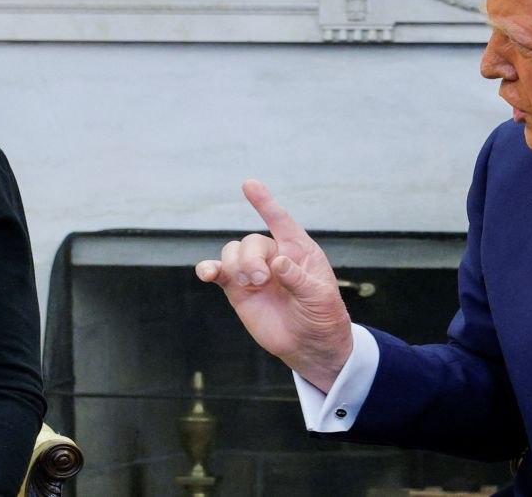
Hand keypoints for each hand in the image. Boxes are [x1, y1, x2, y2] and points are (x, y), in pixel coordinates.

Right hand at [195, 179, 352, 391]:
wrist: (310, 346)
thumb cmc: (323, 317)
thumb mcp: (320, 298)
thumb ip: (299, 279)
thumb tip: (278, 263)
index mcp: (299, 251)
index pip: (280, 221)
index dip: (264, 203)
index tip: (249, 184)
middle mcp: (274, 257)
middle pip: (251, 242)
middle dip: (250, 258)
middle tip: (260, 281)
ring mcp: (254, 273)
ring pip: (232, 252)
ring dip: (235, 265)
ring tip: (249, 285)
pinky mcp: (238, 290)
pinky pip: (218, 272)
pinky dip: (209, 269)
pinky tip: (207, 273)